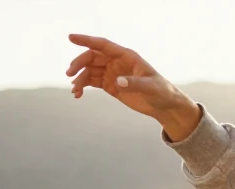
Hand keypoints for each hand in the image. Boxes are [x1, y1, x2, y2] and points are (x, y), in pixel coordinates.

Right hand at [65, 34, 197, 134]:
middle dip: (79, 64)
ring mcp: (112, 73)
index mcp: (126, 56)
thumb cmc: (161, 92)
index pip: (103, 45)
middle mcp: (117, 62)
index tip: (71, 37)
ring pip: (89, 71)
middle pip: (92, 57)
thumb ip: (135, 84)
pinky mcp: (110, 85)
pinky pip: (92, 82)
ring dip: (79, 78)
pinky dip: (83, 86)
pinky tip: (78, 94)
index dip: (86, 40)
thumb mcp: (151, 87)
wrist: (164, 105)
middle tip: (70, 74)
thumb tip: (117, 81)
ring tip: (75, 90)